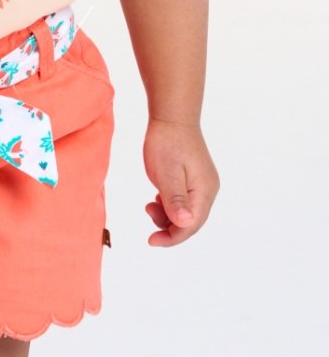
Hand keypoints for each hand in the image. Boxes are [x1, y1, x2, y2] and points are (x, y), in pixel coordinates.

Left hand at [142, 117, 219, 246]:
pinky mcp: (194, 178)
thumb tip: (185, 224)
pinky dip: (170, 204)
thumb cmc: (167, 142)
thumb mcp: (166, 173)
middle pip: (190, 221)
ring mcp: (202, 183)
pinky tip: (157, 197)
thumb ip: (175, 199)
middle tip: (148, 216)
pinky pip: (184, 200)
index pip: (190, 225)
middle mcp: (207, 190)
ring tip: (149, 204)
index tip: (151, 241)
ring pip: (186, 212)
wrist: (172, 116)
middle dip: (168, 226)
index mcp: (204, 191)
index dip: (172, 237)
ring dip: (167, 214)